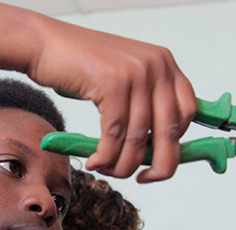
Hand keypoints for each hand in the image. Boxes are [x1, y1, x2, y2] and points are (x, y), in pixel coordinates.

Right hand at [27, 19, 196, 182]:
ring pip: (139, 139)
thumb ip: (145, 106)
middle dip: (159, 165)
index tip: (160, 163)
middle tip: (143, 179)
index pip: (189, 112)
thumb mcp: (124, 80)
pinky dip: (105, 156)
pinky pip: (115, 135)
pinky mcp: (113, 84)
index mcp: (165, 63)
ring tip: (106, 169)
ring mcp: (136, 73)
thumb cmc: (80, 66)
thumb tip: (159, 152)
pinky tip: (95, 161)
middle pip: (171, 130)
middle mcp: (156, 66)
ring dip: (122, 165)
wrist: (45, 44)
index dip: (177, 143)